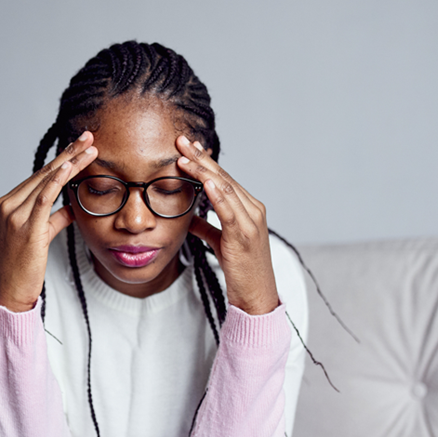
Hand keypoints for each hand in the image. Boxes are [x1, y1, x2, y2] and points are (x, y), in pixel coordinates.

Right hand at [0, 131, 97, 311]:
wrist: (10, 291)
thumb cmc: (24, 266)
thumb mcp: (40, 236)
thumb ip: (54, 219)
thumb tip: (72, 207)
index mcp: (8, 204)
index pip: (39, 176)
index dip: (61, 160)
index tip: (79, 146)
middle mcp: (8, 205)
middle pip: (43, 173)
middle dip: (68, 153)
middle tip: (88, 137)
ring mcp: (14, 215)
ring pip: (46, 181)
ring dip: (70, 162)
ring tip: (89, 148)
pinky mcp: (25, 228)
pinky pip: (43, 199)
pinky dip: (56, 181)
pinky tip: (69, 168)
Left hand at [175, 136, 278, 314]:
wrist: (256, 295)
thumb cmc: (240, 269)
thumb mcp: (219, 242)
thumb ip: (206, 227)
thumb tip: (189, 217)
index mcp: (248, 208)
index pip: (224, 178)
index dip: (204, 161)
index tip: (186, 147)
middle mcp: (253, 209)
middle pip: (224, 177)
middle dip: (201, 158)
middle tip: (181, 141)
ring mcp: (251, 221)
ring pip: (225, 188)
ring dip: (203, 171)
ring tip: (184, 157)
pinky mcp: (245, 235)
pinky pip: (230, 210)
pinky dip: (218, 193)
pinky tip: (206, 181)